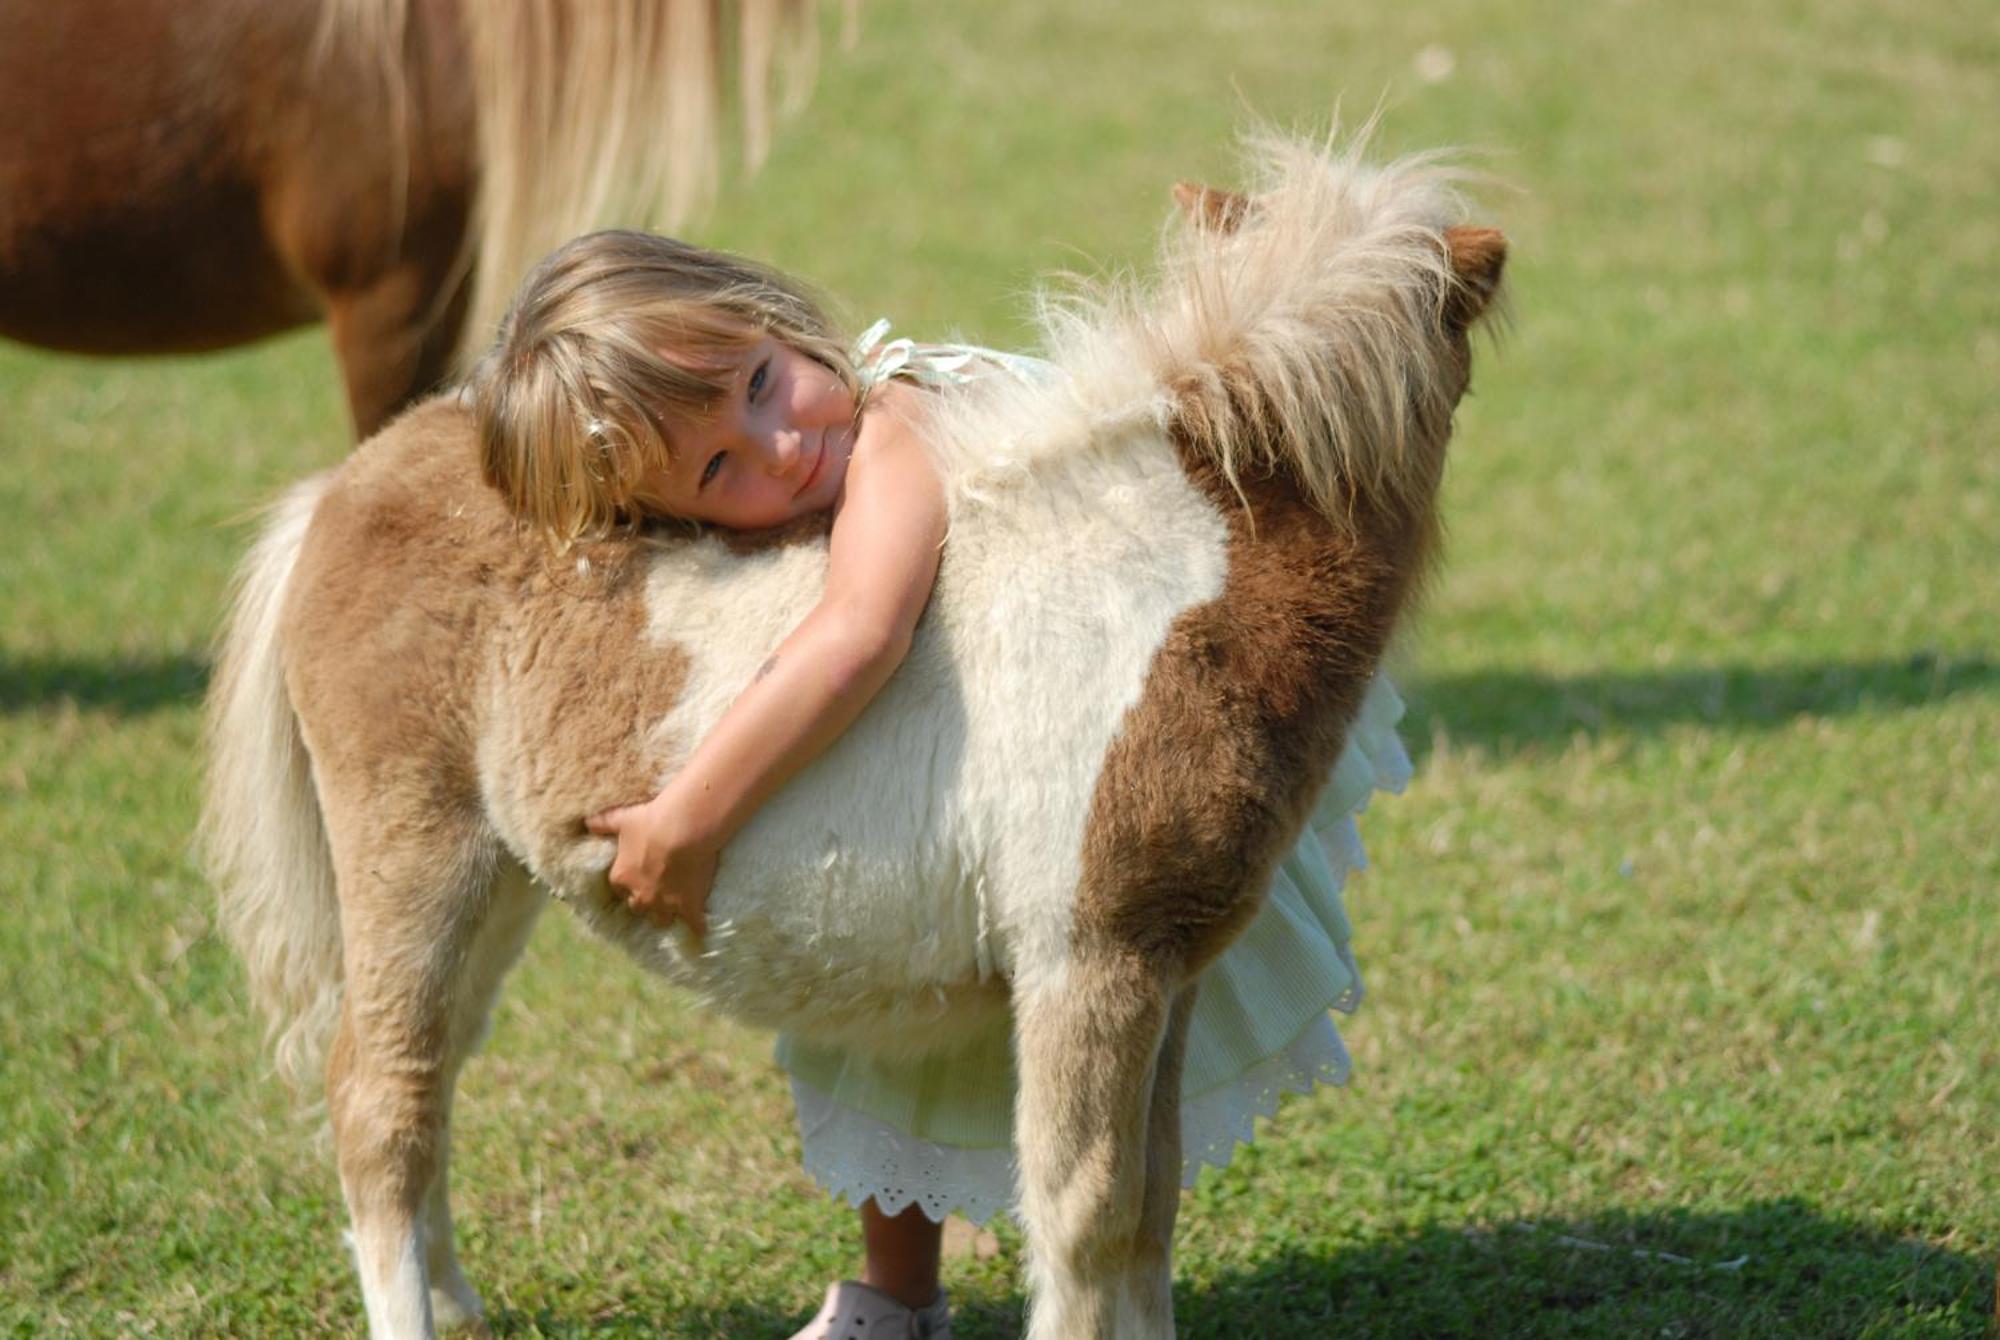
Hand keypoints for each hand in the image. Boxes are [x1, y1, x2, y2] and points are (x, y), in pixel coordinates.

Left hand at [585, 795, 717, 937]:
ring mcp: (666, 904)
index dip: (628, 882)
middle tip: (655, 890)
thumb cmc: (650, 821)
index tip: (636, 875)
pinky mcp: (689, 906)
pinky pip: (694, 925)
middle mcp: (641, 896)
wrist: (684, 829)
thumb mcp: (622, 819)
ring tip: (675, 909)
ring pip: (662, 919)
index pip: (619, 888)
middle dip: (644, 901)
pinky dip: (697, 925)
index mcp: (622, 877)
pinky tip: (701, 927)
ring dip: (666, 914)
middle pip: (638, 907)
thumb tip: (587, 822)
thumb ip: (603, 823)